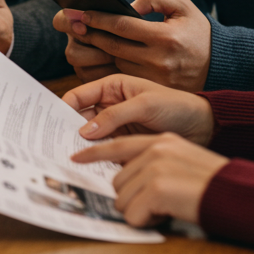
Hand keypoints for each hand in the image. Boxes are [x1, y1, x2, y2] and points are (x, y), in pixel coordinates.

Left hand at [60, 0, 212, 91]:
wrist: (222, 66)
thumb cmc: (198, 32)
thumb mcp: (183, 6)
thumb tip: (128, 5)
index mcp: (166, 37)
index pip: (123, 26)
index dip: (99, 19)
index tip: (82, 13)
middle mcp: (159, 60)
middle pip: (113, 47)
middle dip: (90, 34)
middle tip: (73, 24)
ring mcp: (155, 79)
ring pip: (115, 64)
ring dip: (96, 52)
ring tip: (82, 39)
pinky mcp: (153, 91)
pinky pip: (123, 79)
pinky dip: (108, 68)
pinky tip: (97, 57)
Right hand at [62, 73, 214, 144]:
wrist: (203, 127)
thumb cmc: (177, 107)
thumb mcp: (145, 105)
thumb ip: (114, 116)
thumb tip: (84, 131)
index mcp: (111, 86)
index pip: (78, 96)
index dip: (63, 109)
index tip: (50, 126)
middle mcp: (109, 105)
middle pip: (80, 118)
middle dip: (68, 131)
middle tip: (56, 147)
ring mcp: (116, 125)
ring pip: (90, 136)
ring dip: (82, 146)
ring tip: (70, 159)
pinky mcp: (124, 143)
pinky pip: (104, 149)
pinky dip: (97, 157)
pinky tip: (91, 166)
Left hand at [71, 133, 227, 226]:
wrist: (240, 195)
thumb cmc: (214, 185)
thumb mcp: (182, 162)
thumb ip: (155, 163)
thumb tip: (125, 180)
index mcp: (161, 142)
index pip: (117, 145)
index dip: (94, 153)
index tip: (77, 158)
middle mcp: (156, 150)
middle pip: (117, 181)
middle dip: (132, 199)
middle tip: (157, 204)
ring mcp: (155, 168)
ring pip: (122, 199)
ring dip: (140, 211)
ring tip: (166, 208)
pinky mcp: (157, 188)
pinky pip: (132, 214)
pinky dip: (146, 221)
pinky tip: (166, 214)